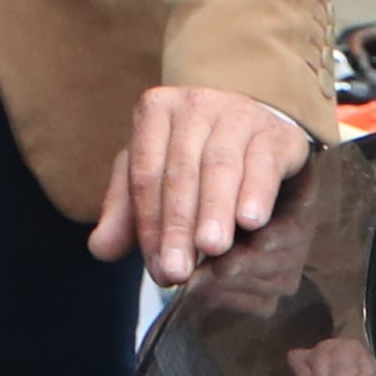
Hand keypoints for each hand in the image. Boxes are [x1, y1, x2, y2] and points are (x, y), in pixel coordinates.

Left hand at [85, 85, 308, 285]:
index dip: (147, 222)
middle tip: (178, 270)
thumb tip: (99, 249)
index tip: (157, 269)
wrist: (255, 129)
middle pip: (180, 172)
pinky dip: (257, 192)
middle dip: (178, 225)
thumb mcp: (155, 177)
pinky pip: (264, 162)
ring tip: (210, 248)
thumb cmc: (194, 158)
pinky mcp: (276, 131)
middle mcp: (194, 105)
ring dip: (214, 210)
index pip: (145, 173)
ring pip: (220, 166)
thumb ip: (127, 213)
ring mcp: (237, 113)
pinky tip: (251, 222)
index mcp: (155, 110)